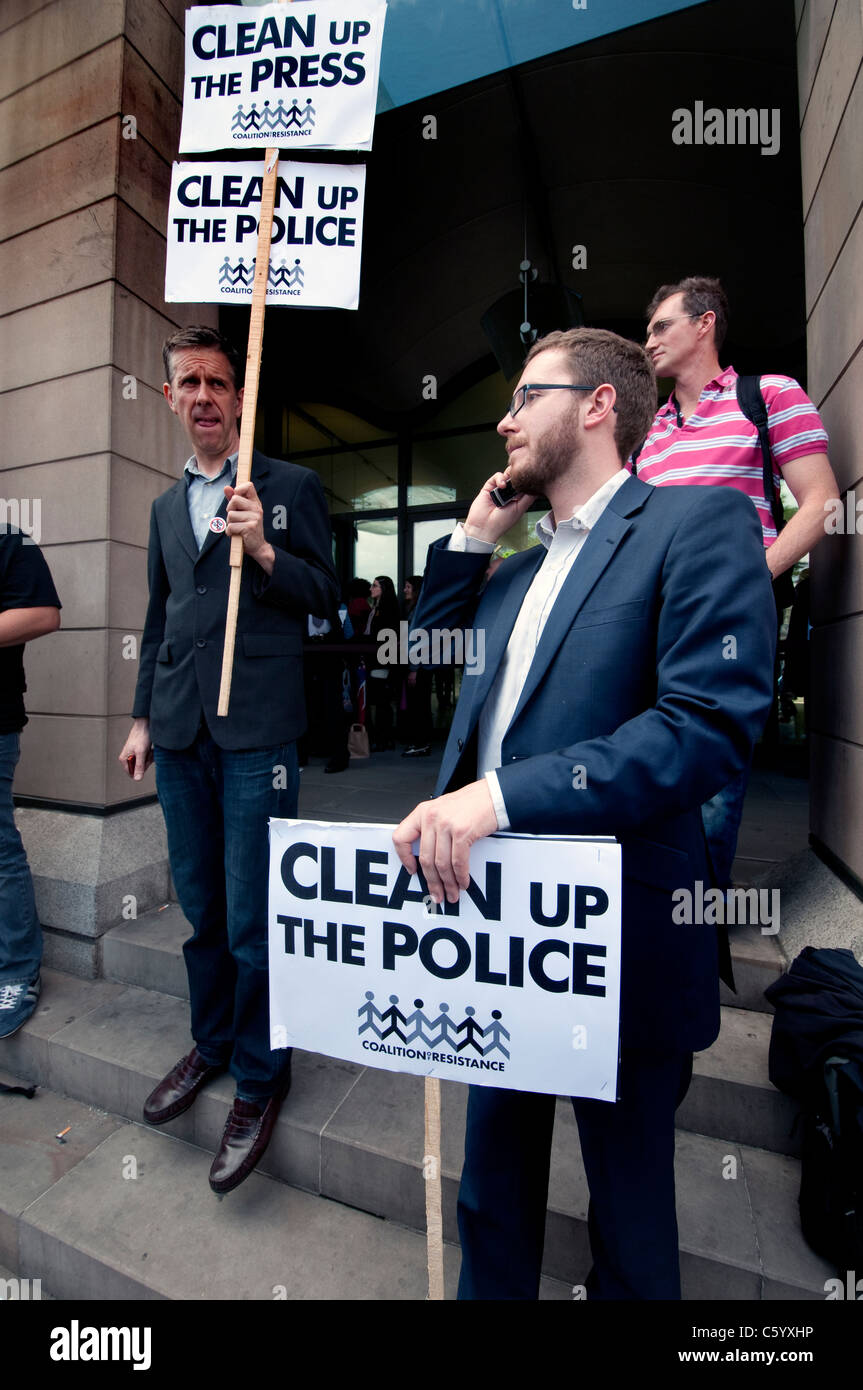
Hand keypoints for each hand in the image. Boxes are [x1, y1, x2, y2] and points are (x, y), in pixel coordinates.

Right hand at [119, 718, 152, 781]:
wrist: (146, 724)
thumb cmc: (141, 735)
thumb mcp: (141, 752)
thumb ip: (139, 766)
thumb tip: (137, 778)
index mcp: (124, 759)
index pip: (132, 774)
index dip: (140, 770)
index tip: (144, 762)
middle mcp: (128, 757)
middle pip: (139, 769)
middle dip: (146, 762)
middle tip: (147, 753)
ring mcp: (135, 754)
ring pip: (144, 763)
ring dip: (149, 757)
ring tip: (149, 749)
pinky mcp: (141, 751)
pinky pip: (147, 758)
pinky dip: (151, 754)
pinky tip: (151, 748)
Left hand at [225, 481, 274, 572]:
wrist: (258, 547)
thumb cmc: (247, 528)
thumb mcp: (241, 512)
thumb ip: (233, 500)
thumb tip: (226, 488)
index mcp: (255, 503)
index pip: (248, 486)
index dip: (238, 489)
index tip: (236, 497)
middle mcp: (257, 509)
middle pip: (234, 499)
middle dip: (230, 510)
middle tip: (235, 518)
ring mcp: (254, 518)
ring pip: (230, 515)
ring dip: (229, 523)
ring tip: (237, 528)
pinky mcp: (250, 528)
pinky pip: (230, 526)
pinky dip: (230, 532)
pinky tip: (237, 534)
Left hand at [392, 780, 498, 904]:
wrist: (494, 794)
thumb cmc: (471, 803)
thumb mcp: (443, 810)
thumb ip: (432, 828)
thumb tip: (428, 856)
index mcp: (422, 812)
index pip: (401, 838)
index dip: (404, 858)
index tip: (411, 870)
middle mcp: (431, 817)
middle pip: (425, 858)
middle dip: (432, 881)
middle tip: (436, 893)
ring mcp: (445, 824)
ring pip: (441, 864)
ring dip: (447, 883)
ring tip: (451, 892)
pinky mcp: (462, 832)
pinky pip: (457, 861)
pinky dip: (460, 876)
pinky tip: (463, 882)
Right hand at [461, 471, 535, 545]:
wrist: (484, 527)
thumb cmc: (502, 522)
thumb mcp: (520, 509)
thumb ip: (529, 497)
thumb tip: (537, 485)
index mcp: (519, 499)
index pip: (526, 485)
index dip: (528, 480)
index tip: (531, 477)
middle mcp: (509, 493)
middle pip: (517, 477)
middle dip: (519, 475)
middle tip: (520, 478)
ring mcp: (499, 489)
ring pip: (508, 474)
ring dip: (510, 476)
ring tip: (509, 484)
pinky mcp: (489, 486)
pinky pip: (497, 476)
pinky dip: (500, 478)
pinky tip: (501, 485)